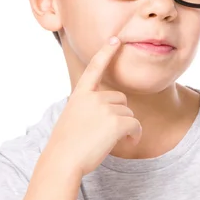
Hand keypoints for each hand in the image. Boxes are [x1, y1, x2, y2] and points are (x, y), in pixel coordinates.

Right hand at [47, 37, 142, 176]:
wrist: (63, 161)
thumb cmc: (67, 145)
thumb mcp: (72, 119)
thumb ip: (88, 109)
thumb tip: (111, 114)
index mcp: (80, 94)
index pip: (95, 68)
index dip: (106, 52)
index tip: (115, 38)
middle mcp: (93, 97)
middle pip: (121, 99)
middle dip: (120, 114)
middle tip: (108, 132)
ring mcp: (104, 108)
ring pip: (128, 113)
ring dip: (126, 127)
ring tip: (112, 140)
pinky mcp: (116, 122)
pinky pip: (136, 125)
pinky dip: (135, 135)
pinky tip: (128, 142)